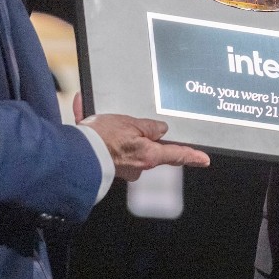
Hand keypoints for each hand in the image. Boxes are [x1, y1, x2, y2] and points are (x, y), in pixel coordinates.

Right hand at [79, 112, 209, 181]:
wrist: (74, 154)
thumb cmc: (103, 139)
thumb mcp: (131, 124)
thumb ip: (148, 127)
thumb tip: (161, 129)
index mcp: (148, 155)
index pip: (176, 155)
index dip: (191, 156)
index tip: (204, 160)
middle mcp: (137, 166)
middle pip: (145, 147)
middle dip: (134, 132)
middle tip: (121, 123)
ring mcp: (120, 167)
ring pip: (120, 142)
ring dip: (110, 127)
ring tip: (98, 115)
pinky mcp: (103, 163)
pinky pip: (102, 143)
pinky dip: (94, 129)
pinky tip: (82, 111)